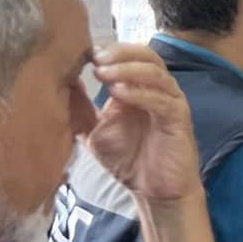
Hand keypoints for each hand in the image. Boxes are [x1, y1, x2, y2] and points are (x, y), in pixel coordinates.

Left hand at [82, 45, 199, 203]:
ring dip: (129, 69)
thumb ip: (80, 108)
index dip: (108, 50)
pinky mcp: (179, 119)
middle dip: (120, 53)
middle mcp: (157, 90)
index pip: (129, 56)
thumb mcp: (94, 131)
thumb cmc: (129, 160)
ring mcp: (170, 103)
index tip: (83, 54)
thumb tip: (62, 82)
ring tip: (104, 73)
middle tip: (96, 59)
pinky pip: (162, 100)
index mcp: (139, 87)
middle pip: (147, 55)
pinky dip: (141, 93)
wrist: (154, 191)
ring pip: (156, 73)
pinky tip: (119, 94)